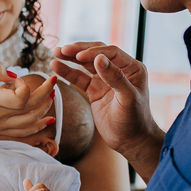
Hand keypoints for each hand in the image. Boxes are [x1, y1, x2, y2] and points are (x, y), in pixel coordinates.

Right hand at [0, 64, 55, 140]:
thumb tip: (13, 73)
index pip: (20, 97)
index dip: (25, 86)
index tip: (17, 78)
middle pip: (31, 107)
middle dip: (46, 92)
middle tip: (52, 79)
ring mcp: (0, 125)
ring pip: (31, 120)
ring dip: (46, 107)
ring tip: (51, 94)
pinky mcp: (0, 131)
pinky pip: (25, 132)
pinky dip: (39, 126)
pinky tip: (49, 119)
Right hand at [51, 43, 163, 177]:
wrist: (131, 141)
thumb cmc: (135, 120)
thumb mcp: (127, 98)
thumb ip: (114, 77)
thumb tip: (99, 58)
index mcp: (132, 68)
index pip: (111, 53)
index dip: (94, 52)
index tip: (79, 56)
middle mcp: (119, 70)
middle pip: (96, 54)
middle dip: (79, 51)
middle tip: (63, 49)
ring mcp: (105, 80)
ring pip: (85, 64)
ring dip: (70, 58)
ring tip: (55, 52)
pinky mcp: (95, 89)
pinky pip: (79, 78)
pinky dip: (68, 72)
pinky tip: (56, 65)